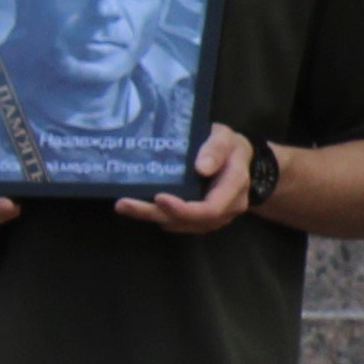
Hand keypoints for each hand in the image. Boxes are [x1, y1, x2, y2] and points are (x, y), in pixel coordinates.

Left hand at [119, 124, 257, 234]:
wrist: (239, 162)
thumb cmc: (231, 147)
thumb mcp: (226, 138)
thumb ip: (216, 150)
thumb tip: (201, 168)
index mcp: (233, 188)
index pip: (210, 209)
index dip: (184, 209)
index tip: (159, 197)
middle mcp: (225, 209)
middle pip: (190, 221)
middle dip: (156, 213)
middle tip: (125, 204)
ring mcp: (213, 217)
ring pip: (181, 224)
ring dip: (151, 216)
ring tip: (123, 205)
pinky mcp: (199, 219)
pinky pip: (178, 222)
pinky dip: (157, 215)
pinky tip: (136, 207)